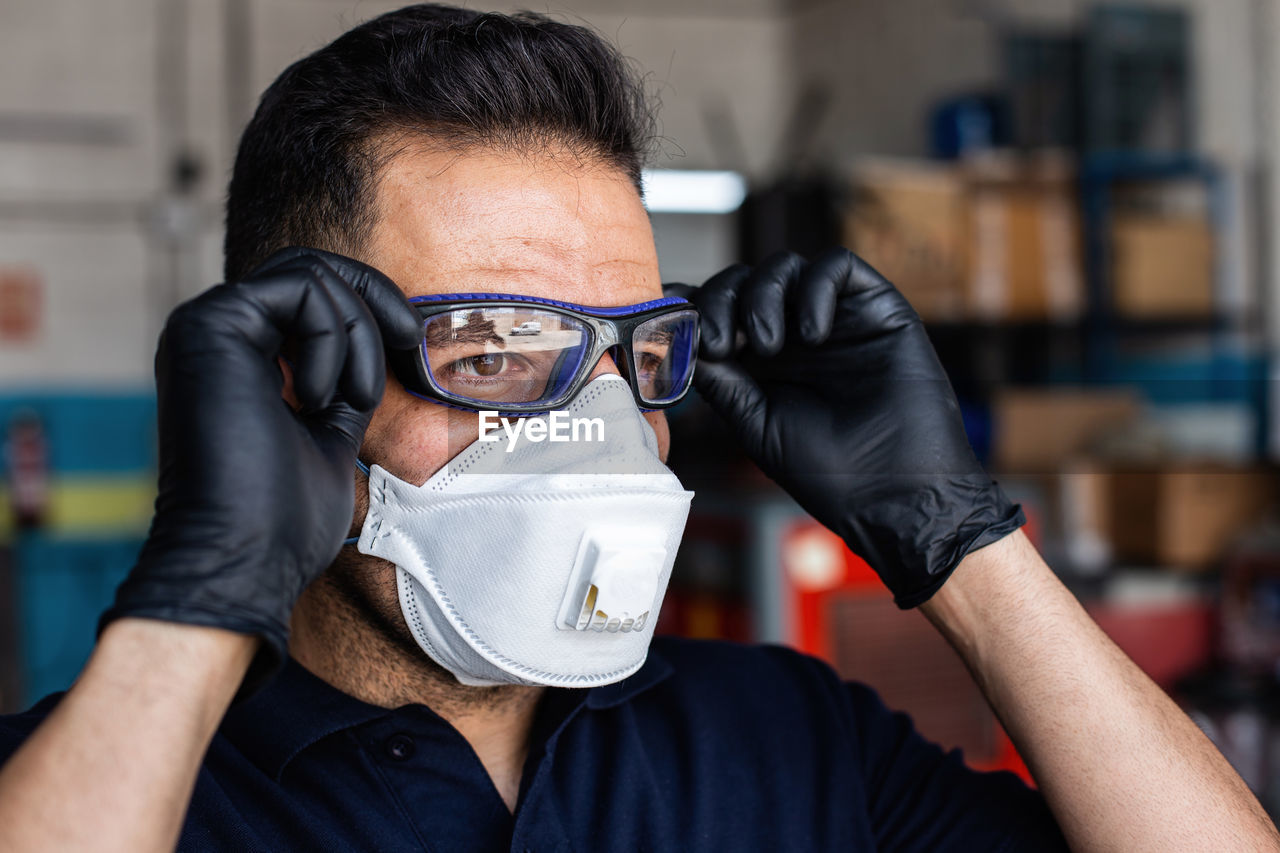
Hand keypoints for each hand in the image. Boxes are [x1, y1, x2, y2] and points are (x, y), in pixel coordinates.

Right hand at [101, 248, 423, 692]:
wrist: (243, 561)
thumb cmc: (283, 519)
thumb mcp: (331, 434)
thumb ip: (345, 385)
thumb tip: (388, 350)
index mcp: (240, 356)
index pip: (311, 292)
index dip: (373, 311)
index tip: (414, 355)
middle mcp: (217, 333)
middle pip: (312, 267)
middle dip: (376, 301)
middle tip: (412, 347)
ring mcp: (206, 325)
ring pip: (310, 272)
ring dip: (358, 331)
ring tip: (351, 401)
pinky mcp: (209, 325)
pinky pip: (300, 290)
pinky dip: (335, 337)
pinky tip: (322, 399)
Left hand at [668, 248, 1021, 606]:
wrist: (898, 493)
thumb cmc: (831, 472)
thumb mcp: (757, 424)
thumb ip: (722, 380)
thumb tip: (681, 340)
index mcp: (760, 362)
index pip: (718, 311)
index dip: (690, 305)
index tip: (668, 318)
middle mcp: (793, 333)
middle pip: (743, 282)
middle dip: (720, 301)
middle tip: (719, 342)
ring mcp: (834, 317)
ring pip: (784, 267)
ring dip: (761, 295)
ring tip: (768, 347)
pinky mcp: (876, 306)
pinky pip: (838, 267)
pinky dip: (814, 288)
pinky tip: (811, 334)